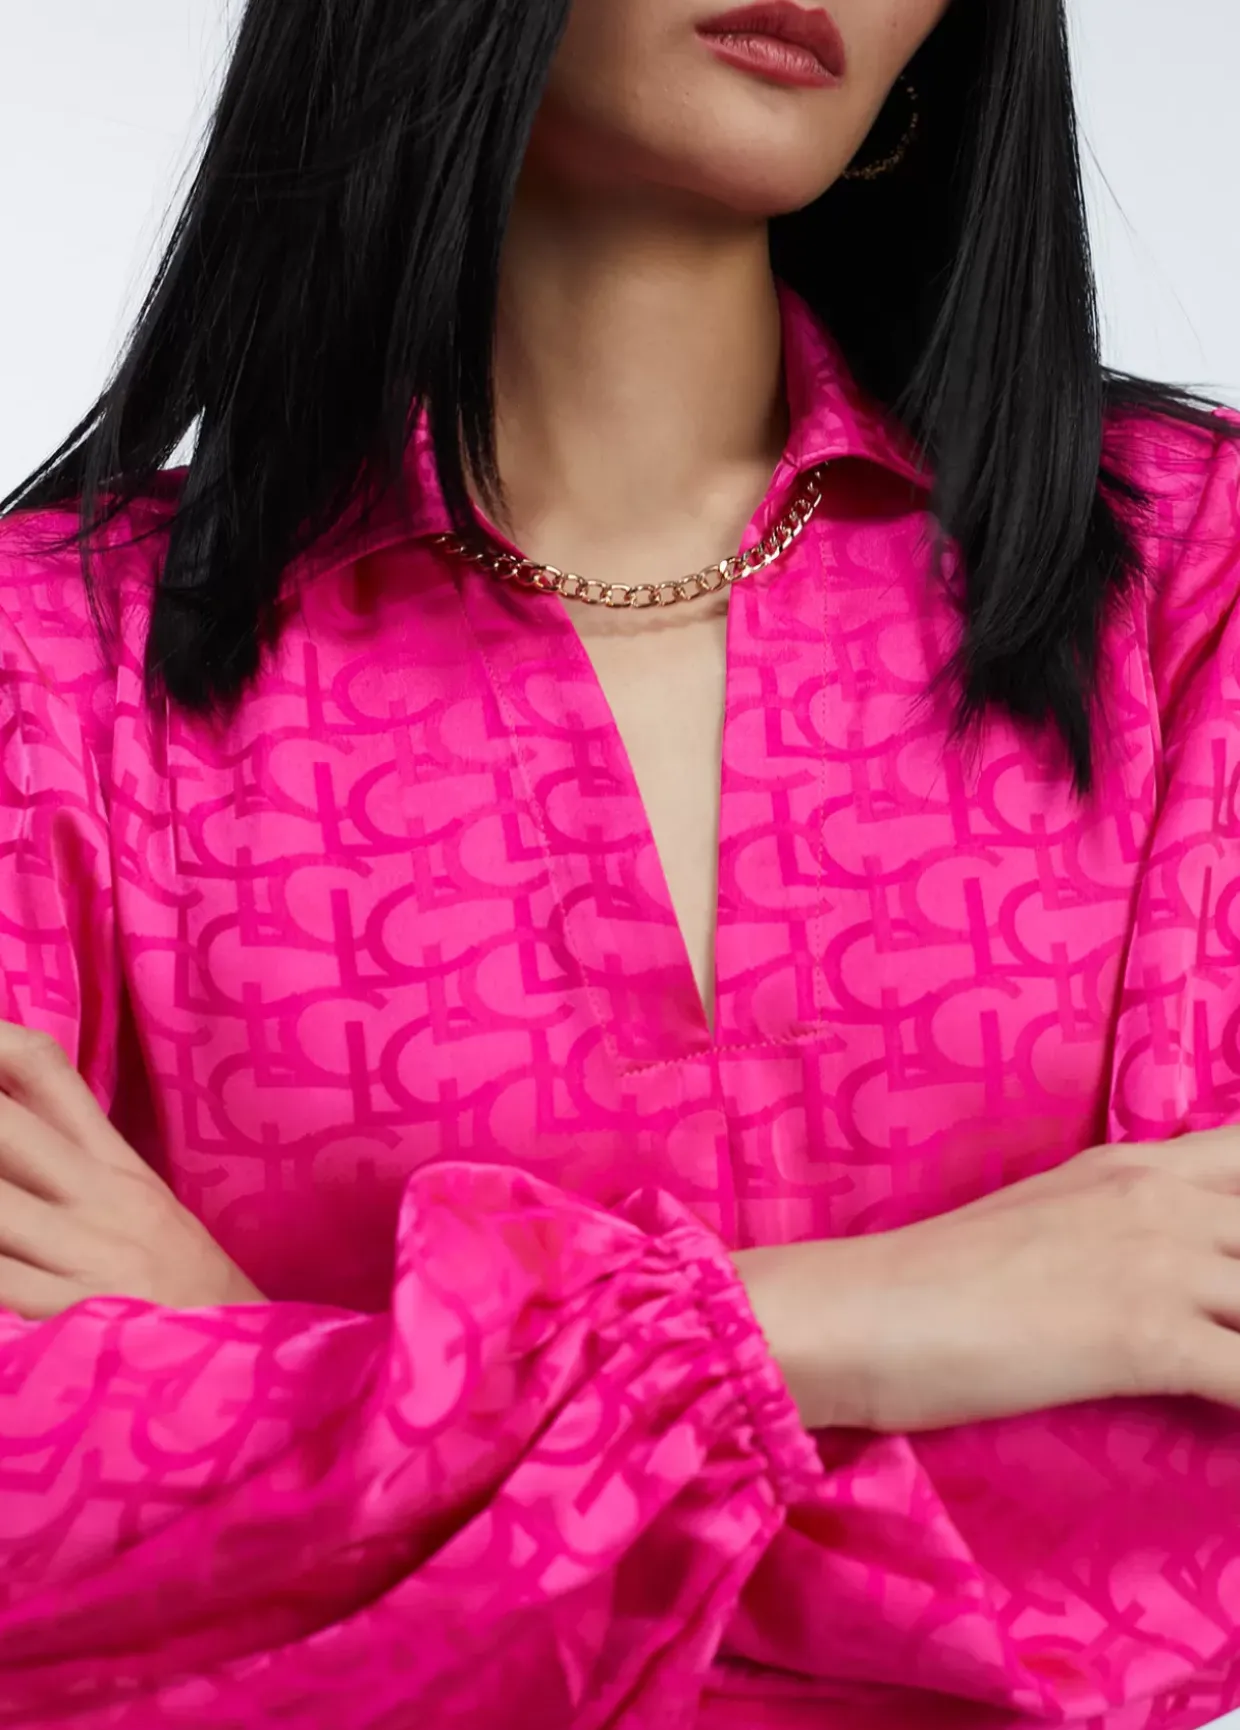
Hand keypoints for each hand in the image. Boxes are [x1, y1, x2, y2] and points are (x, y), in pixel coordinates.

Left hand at [0, 1022, 264, 1317]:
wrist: (250, 1371)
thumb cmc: (184, 1291)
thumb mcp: (143, 1210)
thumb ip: (73, 1163)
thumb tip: (0, 1122)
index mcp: (116, 1165)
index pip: (43, 1071)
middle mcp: (102, 1200)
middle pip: (1, 1124)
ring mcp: (87, 1260)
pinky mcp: (73, 1323)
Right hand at [736, 1130, 1239, 1432]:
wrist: (862, 1311)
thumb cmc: (931, 1279)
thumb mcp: (1043, 1219)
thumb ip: (1116, 1225)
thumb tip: (1161, 1271)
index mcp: (1133, 1166)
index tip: (1230, 1269)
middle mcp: (1160, 1198)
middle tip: (1224, 1330)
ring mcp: (1159, 1263)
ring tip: (1225, 1378)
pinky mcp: (1149, 1336)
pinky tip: (1228, 1429)